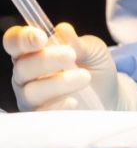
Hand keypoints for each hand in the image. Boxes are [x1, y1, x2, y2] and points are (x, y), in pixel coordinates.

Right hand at [3, 23, 136, 111]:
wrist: (110, 95)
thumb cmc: (95, 68)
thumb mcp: (94, 50)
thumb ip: (79, 42)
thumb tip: (63, 30)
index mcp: (33, 52)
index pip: (14, 42)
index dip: (22, 38)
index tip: (41, 37)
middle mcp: (26, 75)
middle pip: (22, 67)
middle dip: (46, 59)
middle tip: (71, 55)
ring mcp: (31, 97)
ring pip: (31, 91)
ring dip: (58, 82)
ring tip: (84, 77)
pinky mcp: (42, 117)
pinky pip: (42, 114)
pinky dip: (57, 106)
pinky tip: (74, 101)